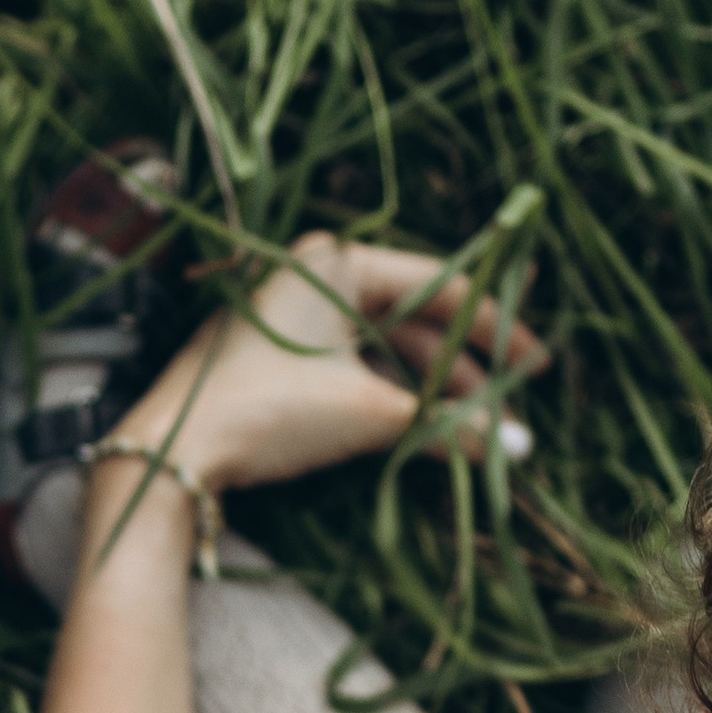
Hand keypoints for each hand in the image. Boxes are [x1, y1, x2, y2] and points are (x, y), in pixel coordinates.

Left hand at [121, 229, 546, 500]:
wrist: (175, 451)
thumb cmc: (270, 412)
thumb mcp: (369, 414)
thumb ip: (448, 424)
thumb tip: (517, 448)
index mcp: (338, 261)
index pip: (438, 287)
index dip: (494, 328)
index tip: (536, 364)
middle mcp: (314, 275)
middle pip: (411, 316)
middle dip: (463, 366)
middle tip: (512, 403)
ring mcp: (291, 313)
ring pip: (380, 345)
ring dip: (428, 386)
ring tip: (474, 427)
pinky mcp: (274, 353)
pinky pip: (348, 364)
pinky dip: (387, 393)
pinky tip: (422, 425)